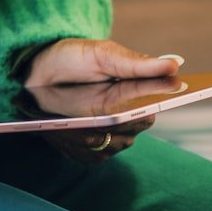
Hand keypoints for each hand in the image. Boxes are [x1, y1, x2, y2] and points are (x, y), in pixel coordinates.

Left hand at [21, 38, 181, 162]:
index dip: (154, 108)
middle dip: (118, 122)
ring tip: (72, 122)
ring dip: (93, 135)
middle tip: (100, 114)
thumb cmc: (73, 58)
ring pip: (114, 145)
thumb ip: (136, 63)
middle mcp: (125, 116)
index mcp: (134, 91)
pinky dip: (77, 146)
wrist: (35, 71)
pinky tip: (61, 131)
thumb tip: (176, 63)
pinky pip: (91, 156)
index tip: (145, 106)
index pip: (152, 107)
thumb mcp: (103, 55)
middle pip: (134, 130)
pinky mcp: (86, 147)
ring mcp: (106, 133)